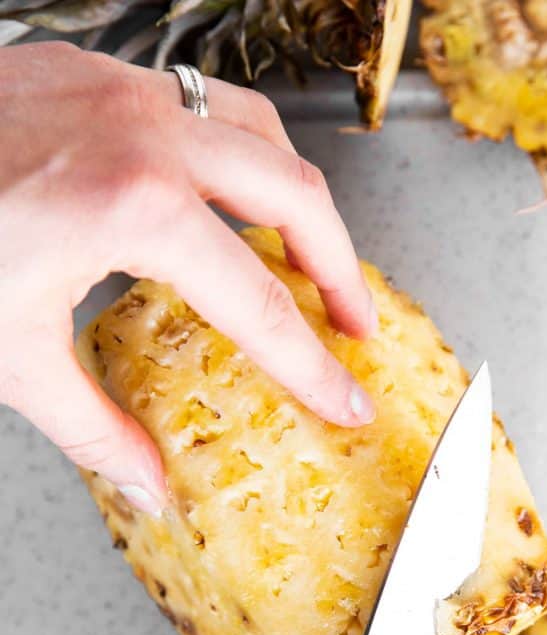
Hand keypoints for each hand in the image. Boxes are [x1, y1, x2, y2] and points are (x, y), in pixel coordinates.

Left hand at [0, 43, 375, 515]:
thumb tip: (151, 487)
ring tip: (308, 258)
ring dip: (299, 199)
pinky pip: (202, 106)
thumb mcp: (11, 355)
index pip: (260, 304)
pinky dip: (238, 157)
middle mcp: (148, 134)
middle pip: (298, 195)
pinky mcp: (95, 75)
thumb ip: (96, 430)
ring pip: (260, 130)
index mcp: (136, 207)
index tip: (347, 396)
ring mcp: (123, 92)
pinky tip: (225, 199)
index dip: (313, 363)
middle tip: (353, 324)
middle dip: (339, 266)